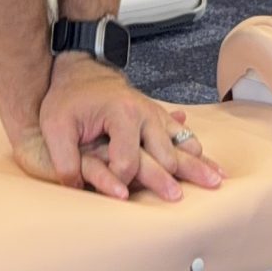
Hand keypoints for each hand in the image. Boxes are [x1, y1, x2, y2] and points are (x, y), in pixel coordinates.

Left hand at [13, 56, 223, 202]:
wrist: (82, 70)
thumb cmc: (68, 99)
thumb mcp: (55, 126)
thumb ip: (64, 158)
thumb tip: (75, 186)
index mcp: (122, 115)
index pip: (127, 161)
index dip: (119, 181)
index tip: (117, 195)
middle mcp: (145, 115)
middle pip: (165, 155)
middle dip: (171, 180)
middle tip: (182, 200)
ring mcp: (156, 115)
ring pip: (183, 143)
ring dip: (198, 165)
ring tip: (216, 182)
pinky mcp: (159, 117)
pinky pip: (183, 134)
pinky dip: (196, 151)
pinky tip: (213, 165)